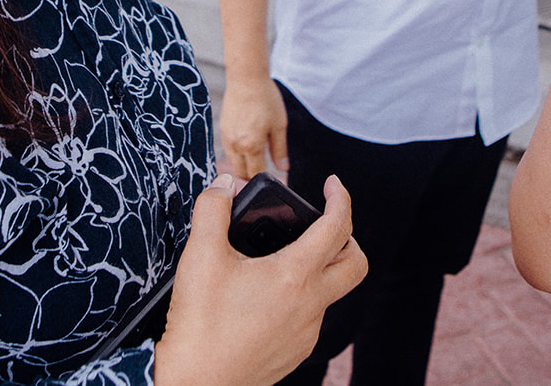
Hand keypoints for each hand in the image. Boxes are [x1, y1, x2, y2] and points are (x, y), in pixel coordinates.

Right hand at [152, 174, 365, 385]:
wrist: (195, 383)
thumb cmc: (199, 324)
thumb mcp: (200, 257)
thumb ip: (213, 210)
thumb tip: (224, 184)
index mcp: (294, 276)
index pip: (337, 226)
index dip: (341, 198)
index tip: (333, 184)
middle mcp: (310, 305)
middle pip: (356, 263)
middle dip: (348, 236)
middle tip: (322, 224)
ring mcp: (306, 332)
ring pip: (331, 292)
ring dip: (320, 269)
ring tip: (285, 258)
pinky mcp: (296, 352)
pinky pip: (312, 317)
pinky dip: (302, 297)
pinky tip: (269, 295)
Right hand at [220, 77, 289, 179]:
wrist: (246, 79)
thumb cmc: (265, 99)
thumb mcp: (279, 125)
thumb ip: (280, 150)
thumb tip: (283, 168)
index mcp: (251, 146)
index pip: (255, 174)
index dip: (265, 178)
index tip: (271, 176)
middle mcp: (235, 145)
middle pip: (240, 173)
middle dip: (251, 175)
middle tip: (264, 169)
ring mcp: (226, 138)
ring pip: (232, 163)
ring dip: (242, 165)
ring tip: (256, 157)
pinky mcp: (221, 130)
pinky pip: (227, 150)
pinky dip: (236, 153)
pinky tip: (246, 144)